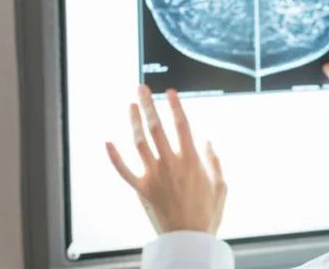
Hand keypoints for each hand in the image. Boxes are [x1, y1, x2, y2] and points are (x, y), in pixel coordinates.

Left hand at [105, 85, 226, 235]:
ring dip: (134, 122)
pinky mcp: (141, 189)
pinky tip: (107, 142)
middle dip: (149, 105)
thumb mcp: (221, 185)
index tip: (170, 92)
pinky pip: (123, 170)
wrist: (189, 240)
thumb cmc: (207, 214)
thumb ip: (214, 161)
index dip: (175, 106)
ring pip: (140, 142)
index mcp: (191, 160)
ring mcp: (153, 175)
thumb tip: (207, 141)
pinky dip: (114, 156)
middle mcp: (170, 163)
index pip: (181, 125)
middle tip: (142, 88)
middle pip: (156, 127)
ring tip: (131, 106)